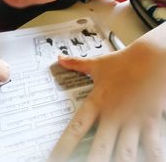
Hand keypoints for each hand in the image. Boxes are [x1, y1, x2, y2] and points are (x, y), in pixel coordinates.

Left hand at [48, 39, 165, 161]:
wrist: (152, 56)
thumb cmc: (124, 61)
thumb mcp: (97, 63)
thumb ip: (76, 63)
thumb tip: (59, 59)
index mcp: (98, 101)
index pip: (77, 128)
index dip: (64, 146)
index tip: (54, 158)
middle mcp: (114, 114)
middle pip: (100, 147)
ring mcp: (133, 120)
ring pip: (125, 152)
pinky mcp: (151, 121)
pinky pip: (153, 146)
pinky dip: (153, 157)